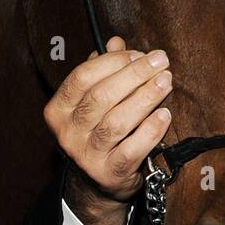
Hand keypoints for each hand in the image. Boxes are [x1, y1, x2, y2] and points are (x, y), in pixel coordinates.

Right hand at [44, 35, 172, 224]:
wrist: (98, 182)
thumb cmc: (98, 131)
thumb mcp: (94, 101)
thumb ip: (102, 71)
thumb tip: (116, 41)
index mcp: (59, 110)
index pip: (82, 77)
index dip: (113, 62)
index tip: (140, 53)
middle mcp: (68, 133)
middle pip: (101, 96)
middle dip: (135, 75)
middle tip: (161, 62)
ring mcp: (87, 155)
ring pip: (117, 121)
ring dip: (145, 97)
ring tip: (166, 82)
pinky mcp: (109, 173)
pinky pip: (132, 149)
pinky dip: (150, 130)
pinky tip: (165, 115)